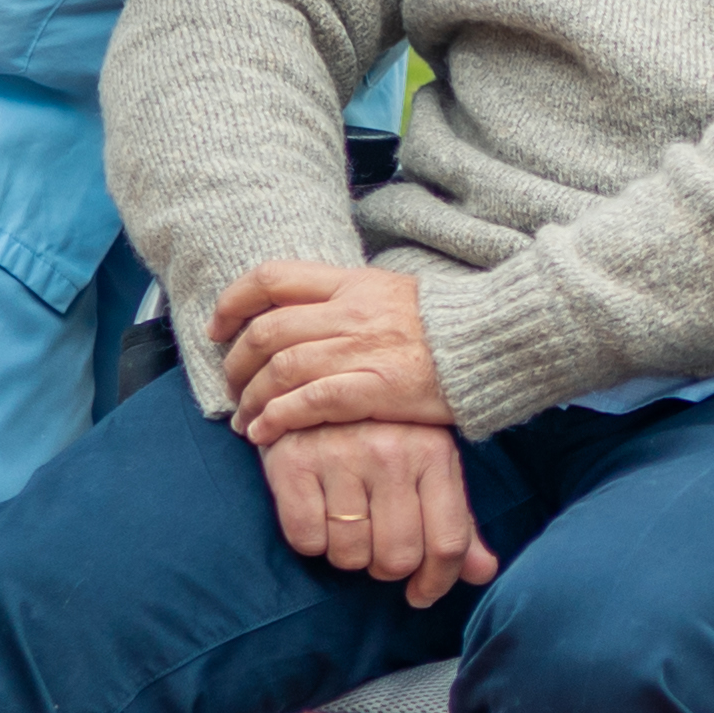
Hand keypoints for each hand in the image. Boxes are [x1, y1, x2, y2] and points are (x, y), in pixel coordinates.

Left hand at [215, 258, 454, 440]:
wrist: (495, 341)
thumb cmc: (445, 325)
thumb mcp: (392, 293)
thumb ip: (346, 301)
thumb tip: (304, 315)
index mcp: (351, 282)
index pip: (272, 278)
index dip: (233, 302)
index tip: (218, 328)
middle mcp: (350, 312)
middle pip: (267, 332)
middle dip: (236, 363)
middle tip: (231, 387)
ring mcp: (361, 350)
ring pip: (281, 370)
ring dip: (251, 398)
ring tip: (245, 419)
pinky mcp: (375, 389)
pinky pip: (308, 403)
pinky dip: (277, 419)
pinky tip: (265, 434)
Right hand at [259, 419, 492, 605]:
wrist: (308, 387)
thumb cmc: (380, 435)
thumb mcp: (427, 467)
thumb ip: (456, 523)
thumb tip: (482, 573)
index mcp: (434, 451)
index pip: (447, 542)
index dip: (436, 582)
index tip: (420, 595)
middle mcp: (391, 452)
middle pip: (397, 558)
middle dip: (385, 567)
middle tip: (375, 547)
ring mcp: (340, 455)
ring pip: (350, 555)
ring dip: (347, 554)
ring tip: (345, 522)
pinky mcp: (293, 462)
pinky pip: (306, 540)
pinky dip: (310, 540)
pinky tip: (316, 511)